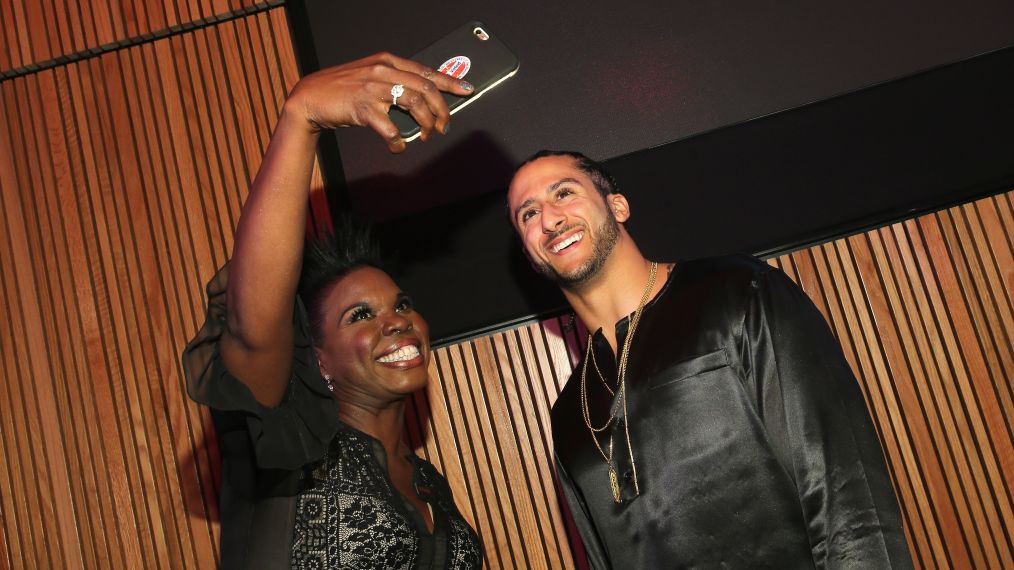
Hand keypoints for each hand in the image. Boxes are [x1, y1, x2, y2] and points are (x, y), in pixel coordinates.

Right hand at [284, 52, 473, 152]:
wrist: (310, 98)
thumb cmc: (341, 90)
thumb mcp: (370, 76)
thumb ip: (393, 82)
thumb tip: (420, 100)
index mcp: (387, 61)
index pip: (425, 70)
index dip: (449, 82)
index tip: (467, 89)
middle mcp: (382, 70)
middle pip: (425, 87)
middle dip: (441, 109)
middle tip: (444, 125)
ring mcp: (372, 87)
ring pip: (414, 103)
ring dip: (425, 123)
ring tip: (425, 135)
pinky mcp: (363, 107)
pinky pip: (390, 127)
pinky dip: (398, 140)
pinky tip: (398, 146)